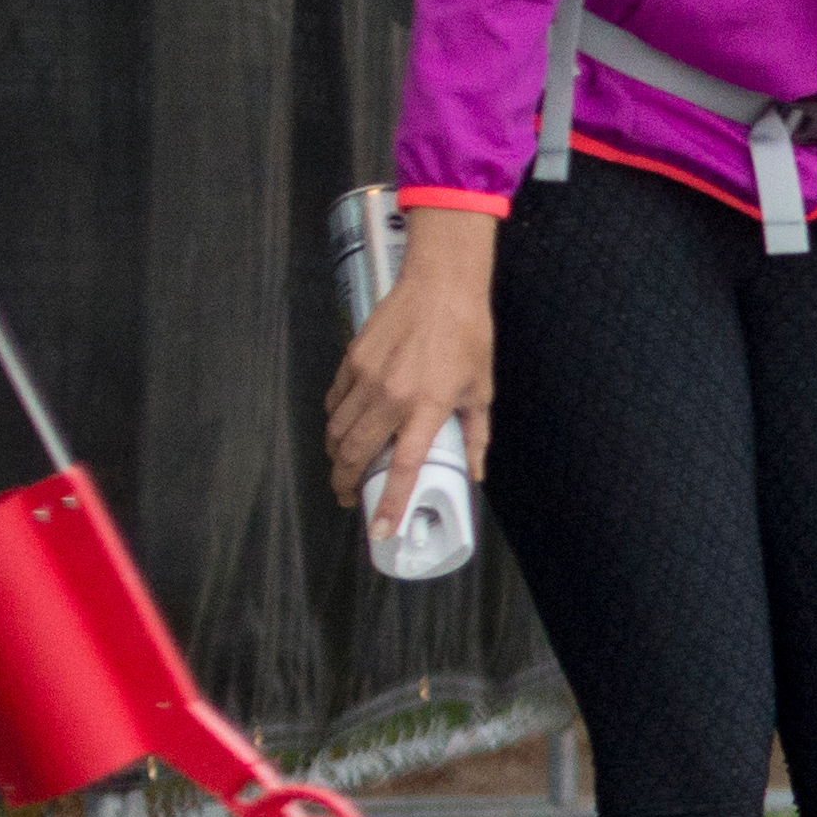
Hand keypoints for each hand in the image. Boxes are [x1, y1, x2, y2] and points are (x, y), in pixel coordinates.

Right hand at [322, 214, 495, 534]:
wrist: (440, 287)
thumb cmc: (466, 336)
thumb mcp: (482, 391)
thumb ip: (475, 437)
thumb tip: (474, 472)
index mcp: (428, 407)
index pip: (402, 468)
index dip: (389, 503)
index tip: (380, 529)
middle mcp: (391, 396)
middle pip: (353, 454)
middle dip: (345, 483)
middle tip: (348, 497)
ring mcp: (365, 377)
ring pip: (337, 431)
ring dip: (337, 455)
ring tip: (346, 466)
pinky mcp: (350, 361)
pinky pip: (334, 402)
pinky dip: (336, 421)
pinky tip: (346, 426)